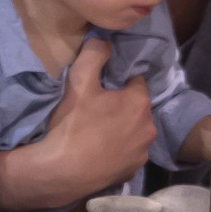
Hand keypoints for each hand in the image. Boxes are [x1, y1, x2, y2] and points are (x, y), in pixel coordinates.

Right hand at [0, 38, 156, 211]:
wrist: (61, 172)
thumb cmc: (72, 124)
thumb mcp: (79, 81)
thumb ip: (94, 53)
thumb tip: (105, 39)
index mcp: (139, 102)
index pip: (135, 80)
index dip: (118, 81)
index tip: (102, 87)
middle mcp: (149, 127)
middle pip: (137, 107)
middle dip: (122, 105)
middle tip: (96, 109)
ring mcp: (142, 152)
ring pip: (134, 131)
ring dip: (122, 128)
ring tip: (97, 132)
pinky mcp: (132, 171)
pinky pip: (128, 153)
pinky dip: (118, 150)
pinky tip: (100, 151)